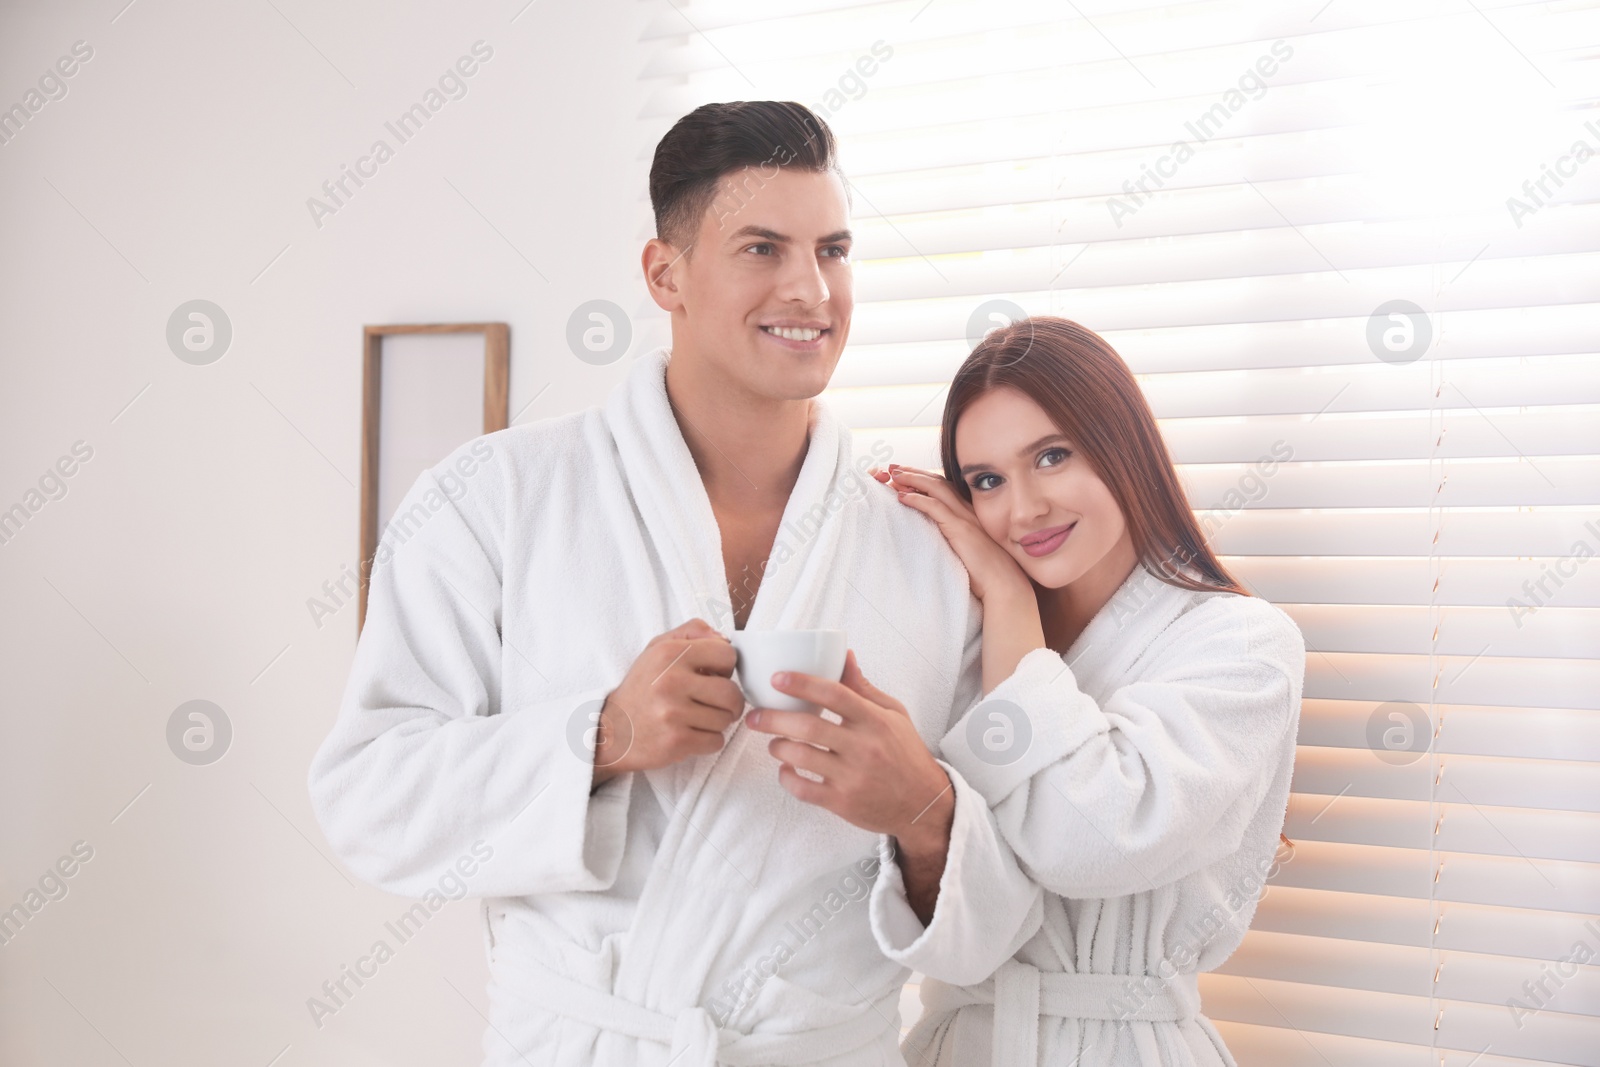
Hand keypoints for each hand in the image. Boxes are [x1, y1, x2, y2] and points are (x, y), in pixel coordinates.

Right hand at [591, 618, 743, 787]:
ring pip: (726, 719)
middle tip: (713, 702)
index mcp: (669, 653)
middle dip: (729, 700)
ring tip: (696, 717)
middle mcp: (670, 681)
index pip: (727, 655)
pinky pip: (716, 741)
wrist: (611, 730)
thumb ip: (693, 631)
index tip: (711, 675)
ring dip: (717, 721)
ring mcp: (673, 714)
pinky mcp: (676, 742)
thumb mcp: (658, 648)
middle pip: (732, 693)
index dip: (724, 667)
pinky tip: (690, 733)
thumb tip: (724, 638)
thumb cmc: (642, 687)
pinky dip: (708, 741)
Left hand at [742, 649, 953, 847]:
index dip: (802, 683)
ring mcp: (852, 777)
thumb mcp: (893, 714)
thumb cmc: (906, 754)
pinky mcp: (843, 802)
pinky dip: (787, 778)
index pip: (834, 693)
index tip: (777, 678)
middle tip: (755, 715)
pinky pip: (803, 789)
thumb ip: (863, 687)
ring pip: (800, 757)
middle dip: (773, 718)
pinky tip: (786, 769)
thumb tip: (845, 655)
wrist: (924, 803)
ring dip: (778, 747)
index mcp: (874, 720)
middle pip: (808, 726)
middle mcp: (863, 747)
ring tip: (773, 742)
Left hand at [868, 464, 1030, 603]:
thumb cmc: (988, 573)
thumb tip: (939, 540)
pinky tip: (902, 497)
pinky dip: (917, 500)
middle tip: (893, 467)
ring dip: (913, 480)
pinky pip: (935, 508)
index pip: (945, 488)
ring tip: (893, 475)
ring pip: (936, 489)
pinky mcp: (960, 529)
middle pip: (938, 482)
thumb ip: (955, 540)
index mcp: (970, 514)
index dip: (925, 478)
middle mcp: (968, 511)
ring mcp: (965, 518)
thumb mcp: (969, 550)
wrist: (1005, 584)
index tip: (905, 475)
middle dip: (915, 472)